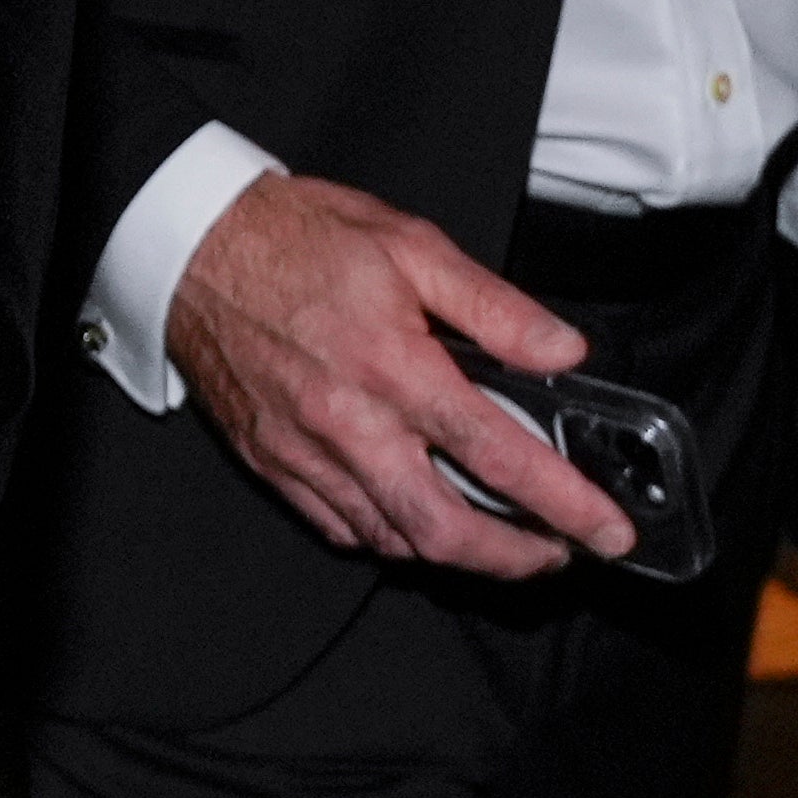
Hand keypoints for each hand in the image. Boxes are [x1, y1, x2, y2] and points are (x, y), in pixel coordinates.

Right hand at [164, 172, 633, 575]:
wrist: (190, 246)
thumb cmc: (295, 238)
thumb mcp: (408, 245)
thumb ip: (492, 306)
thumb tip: (562, 353)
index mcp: (392, 365)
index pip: (498, 455)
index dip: (564, 504)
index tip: (608, 531)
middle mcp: (347, 422)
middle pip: (442, 528)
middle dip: (512, 559)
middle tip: (553, 554)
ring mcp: (302, 449)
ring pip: (390, 538)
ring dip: (454, 553)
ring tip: (495, 538)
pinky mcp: (269, 460)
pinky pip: (337, 525)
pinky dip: (387, 536)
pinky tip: (413, 516)